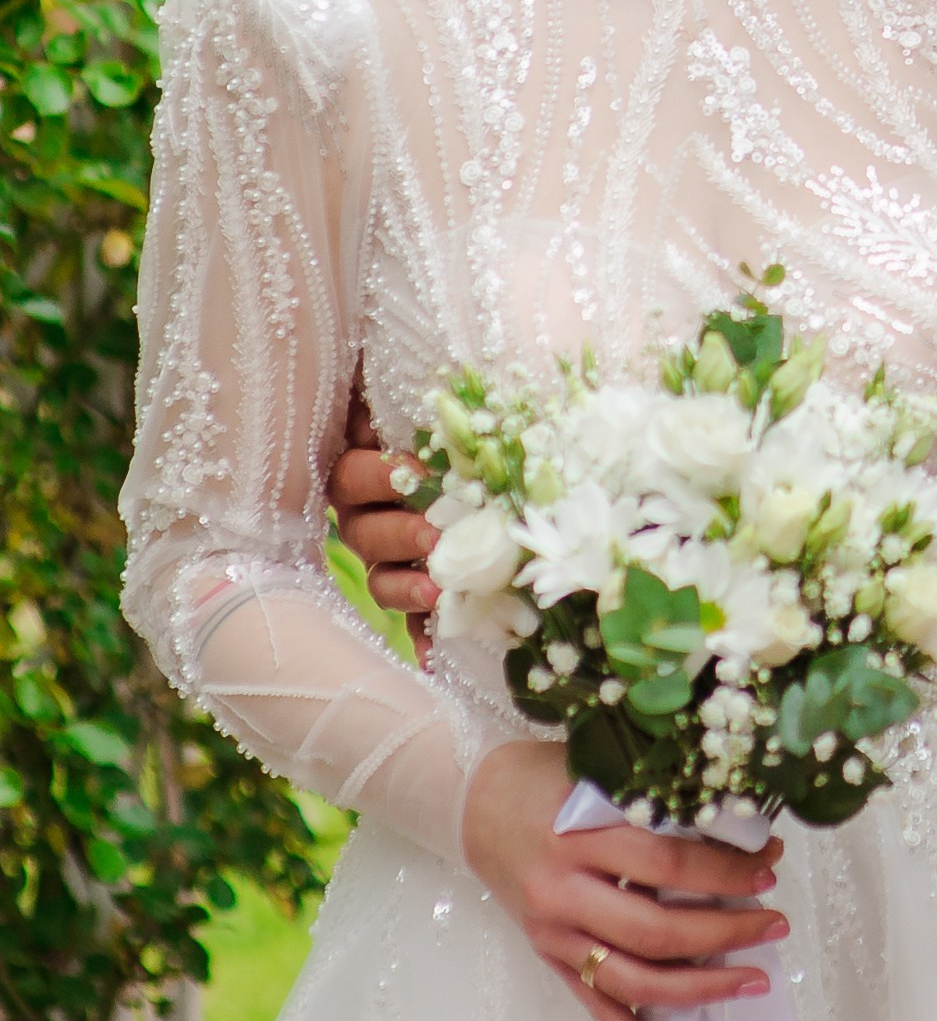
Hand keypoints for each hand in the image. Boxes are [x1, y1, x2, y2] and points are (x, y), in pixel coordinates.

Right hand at [329, 377, 438, 632]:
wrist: (502, 443)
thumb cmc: (459, 405)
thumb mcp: (429, 393)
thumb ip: (420, 393)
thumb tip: (421, 365)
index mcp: (365, 457)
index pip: (350, 472)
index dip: (376, 474)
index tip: (413, 467)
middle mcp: (366, 506)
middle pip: (360, 527)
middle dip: (397, 530)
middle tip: (434, 531)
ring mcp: (388, 549)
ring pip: (379, 573)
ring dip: (408, 582)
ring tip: (441, 585)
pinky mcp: (415, 583)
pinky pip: (411, 614)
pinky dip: (424, 632)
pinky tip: (435, 655)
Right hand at [460, 740, 785, 1020]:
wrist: (475, 803)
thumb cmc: (546, 777)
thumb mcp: (600, 771)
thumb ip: (657, 802)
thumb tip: (740, 830)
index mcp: (579, 837)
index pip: (666, 864)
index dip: (724, 872)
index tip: (769, 867)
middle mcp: (563, 893)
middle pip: (655, 931)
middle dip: (726, 933)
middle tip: (776, 924)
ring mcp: (554, 934)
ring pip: (632, 980)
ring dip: (700, 988)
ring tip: (755, 979)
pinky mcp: (549, 959)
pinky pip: (595, 1008)